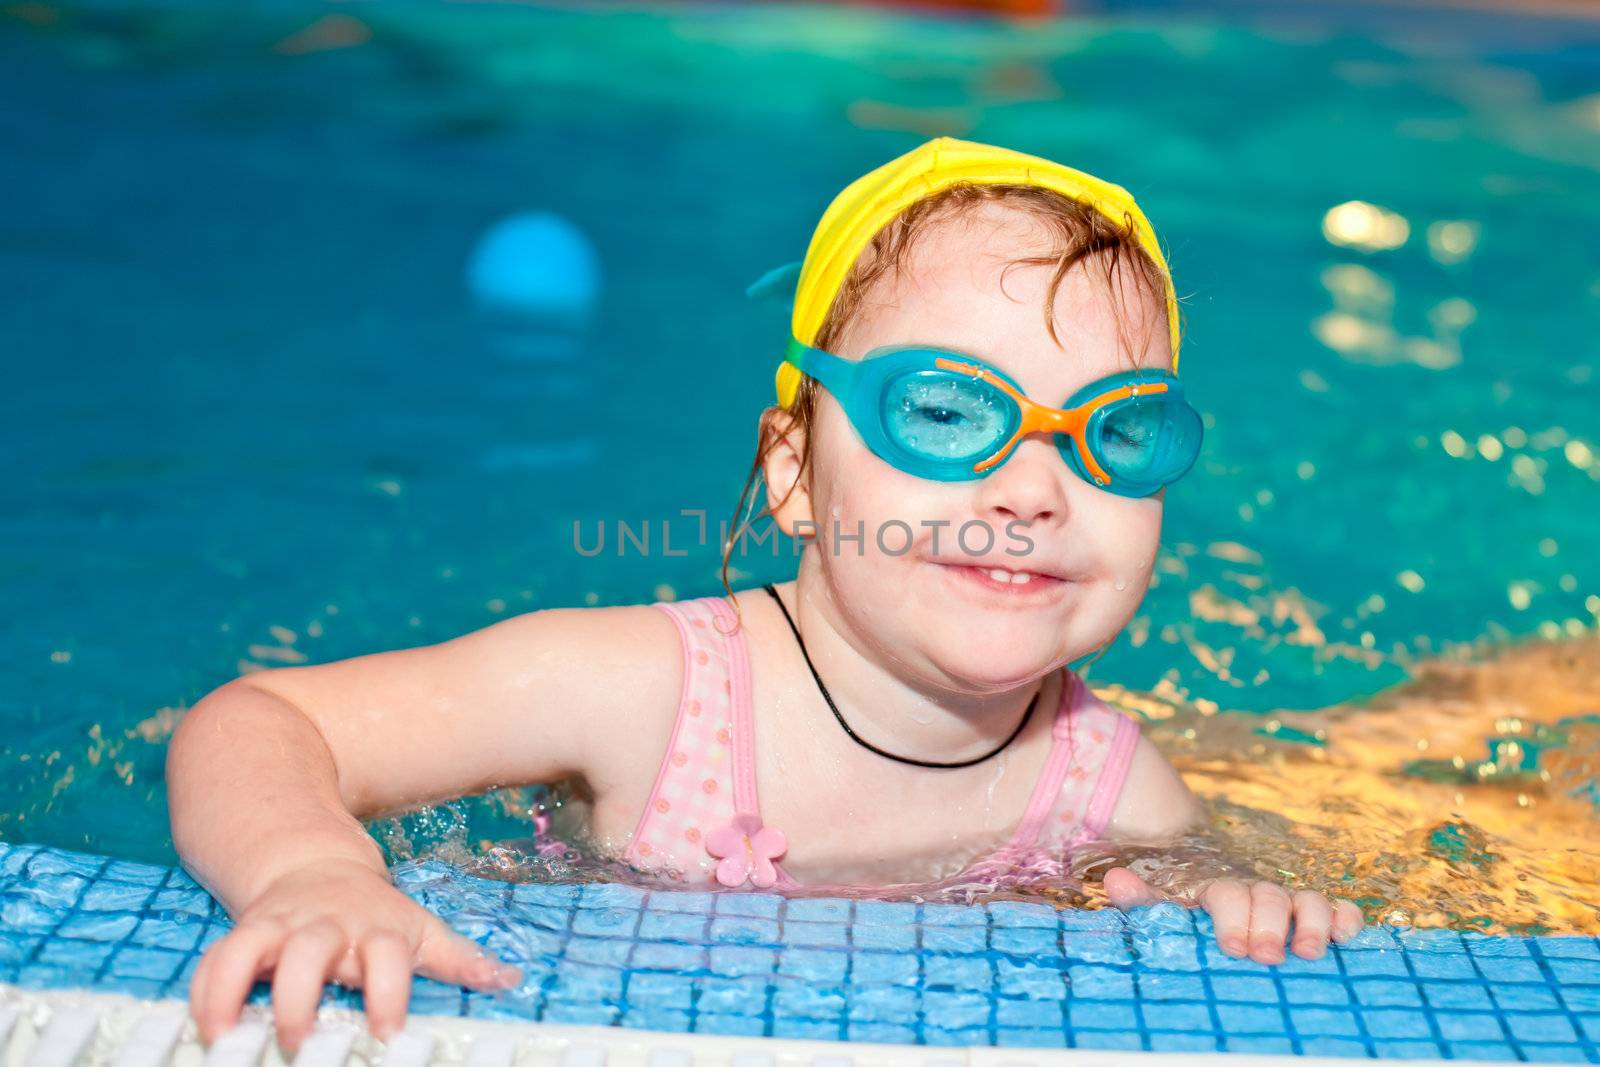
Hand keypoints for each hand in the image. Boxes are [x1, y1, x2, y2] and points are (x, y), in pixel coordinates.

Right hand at [188, 859, 521, 1054]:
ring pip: (250, 948)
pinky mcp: (245, 933)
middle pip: (310, 951)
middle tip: (298, 1040)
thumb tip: (508, 979)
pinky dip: (205, 990)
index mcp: (375, 930)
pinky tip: (204, 1028)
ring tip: (226, 1038)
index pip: (387, 957)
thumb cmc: (374, 914)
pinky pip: (215, 958)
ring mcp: (281, 928)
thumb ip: (459, 958)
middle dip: (300, 996)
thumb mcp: (418, 929)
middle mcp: (326, 927)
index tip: (387, 1033)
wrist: (316, 866)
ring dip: (235, 990)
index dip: (388, 993)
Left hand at [1104, 867, 1363, 963]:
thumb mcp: (1162, 908)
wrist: (1213, 897)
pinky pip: (1338, 909)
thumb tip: (1113, 880)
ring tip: (1308, 953)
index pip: (1228, 895)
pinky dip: (1345, 919)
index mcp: (1219, 890)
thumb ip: (1142, 899)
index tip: (1233, 948)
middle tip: (1266, 957)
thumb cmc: (1188, 916)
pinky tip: (1344, 938)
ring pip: (1308, 899)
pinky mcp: (1317, 916)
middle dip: (1269, 925)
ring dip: (1311, 922)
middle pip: (1268, 897)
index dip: (1233, 918)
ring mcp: (1289, 902)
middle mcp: (1257, 891)